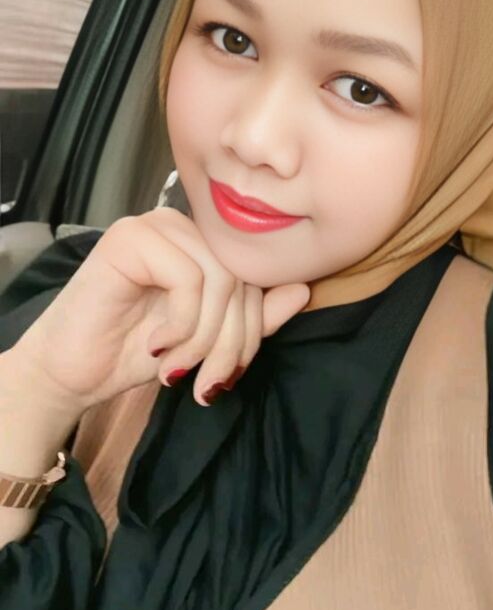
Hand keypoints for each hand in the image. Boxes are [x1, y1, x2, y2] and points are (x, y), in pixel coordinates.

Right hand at [12, 208, 309, 415]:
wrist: (71, 373)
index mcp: (202, 244)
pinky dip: (180, 324)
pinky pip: (188, 278)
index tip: (226, 376)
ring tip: (176, 367)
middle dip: (230, 343)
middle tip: (206, 384)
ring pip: (219, 279)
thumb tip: (304, 289)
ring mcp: (155, 226)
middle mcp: (182, 226)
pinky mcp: (130, 238)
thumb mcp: (207, 340)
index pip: (255, 278)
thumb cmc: (134, 353)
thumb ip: (254, 317)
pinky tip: (155, 345)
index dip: (252, 332)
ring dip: (204, 339)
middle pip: (241, 279)